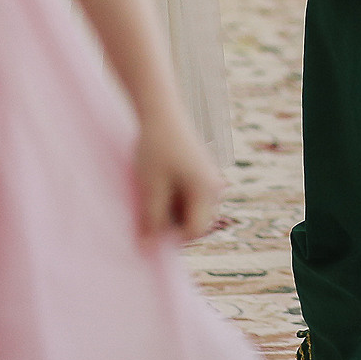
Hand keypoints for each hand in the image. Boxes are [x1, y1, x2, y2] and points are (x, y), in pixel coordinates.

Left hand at [133, 107, 221, 242]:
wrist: (159, 109)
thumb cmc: (155, 146)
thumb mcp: (150, 186)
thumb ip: (151, 220)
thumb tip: (148, 250)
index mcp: (205, 190)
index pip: (194, 230)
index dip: (171, 236)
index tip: (148, 228)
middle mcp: (213, 186)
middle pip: (195, 221)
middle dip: (171, 223)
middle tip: (147, 211)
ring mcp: (207, 178)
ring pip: (190, 209)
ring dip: (170, 210)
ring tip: (150, 194)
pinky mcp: (199, 171)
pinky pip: (188, 196)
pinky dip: (172, 197)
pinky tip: (156, 184)